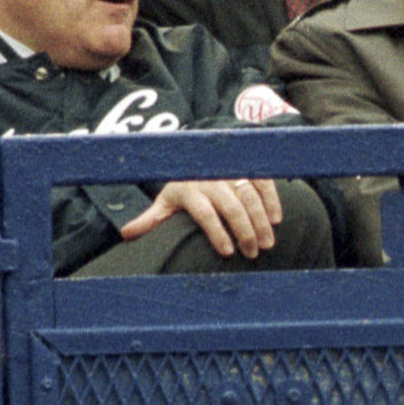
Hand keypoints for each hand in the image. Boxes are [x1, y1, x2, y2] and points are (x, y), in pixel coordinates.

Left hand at [120, 178, 282, 258]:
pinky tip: (276, 220)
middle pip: (231, 206)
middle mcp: (212, 178)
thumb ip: (151, 218)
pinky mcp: (247, 166)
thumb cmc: (183, 184)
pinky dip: (271, 199)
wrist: (199, 151)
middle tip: (252, 253)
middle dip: (244, 231)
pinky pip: (262, 181)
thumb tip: (126, 234)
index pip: (205, 212)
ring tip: (267, 243)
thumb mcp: (166, 199)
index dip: (216, 232)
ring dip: (261, 220)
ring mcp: (231, 170)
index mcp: (190, 189)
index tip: (227, 252)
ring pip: (249, 195)